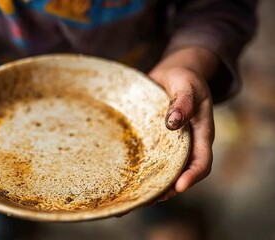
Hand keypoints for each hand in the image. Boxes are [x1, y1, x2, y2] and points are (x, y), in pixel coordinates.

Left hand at [148, 47, 216, 201]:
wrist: (172, 75)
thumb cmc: (183, 78)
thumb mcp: (186, 84)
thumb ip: (183, 101)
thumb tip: (173, 123)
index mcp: (200, 133)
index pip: (201, 161)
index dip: (192, 176)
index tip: (179, 187)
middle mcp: (187, 144)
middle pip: (181, 173)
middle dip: (167, 189)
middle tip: (149, 199)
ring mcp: (171, 145)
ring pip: (164, 170)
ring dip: (152, 185)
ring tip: (134, 198)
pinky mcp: (155, 142)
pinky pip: (149, 159)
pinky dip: (139, 171)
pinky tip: (124, 180)